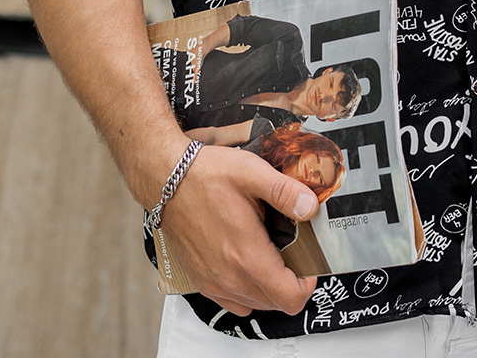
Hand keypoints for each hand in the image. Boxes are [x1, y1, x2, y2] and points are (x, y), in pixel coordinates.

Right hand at [159, 142, 318, 315]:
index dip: (307, 284)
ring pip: (254, 304)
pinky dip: (247, 292)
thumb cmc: (205, 175)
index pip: (289, 297)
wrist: (166, 179)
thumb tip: (311, 207)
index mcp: (247, 255)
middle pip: (274, 303)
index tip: (310, 263)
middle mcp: (229, 277)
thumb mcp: (253, 172)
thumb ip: (286, 192)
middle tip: (293, 252)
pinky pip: (232, 302)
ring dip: (269, 289)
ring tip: (272, 255)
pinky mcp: (201, 280)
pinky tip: (248, 263)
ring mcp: (213, 282)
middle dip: (290, 283)